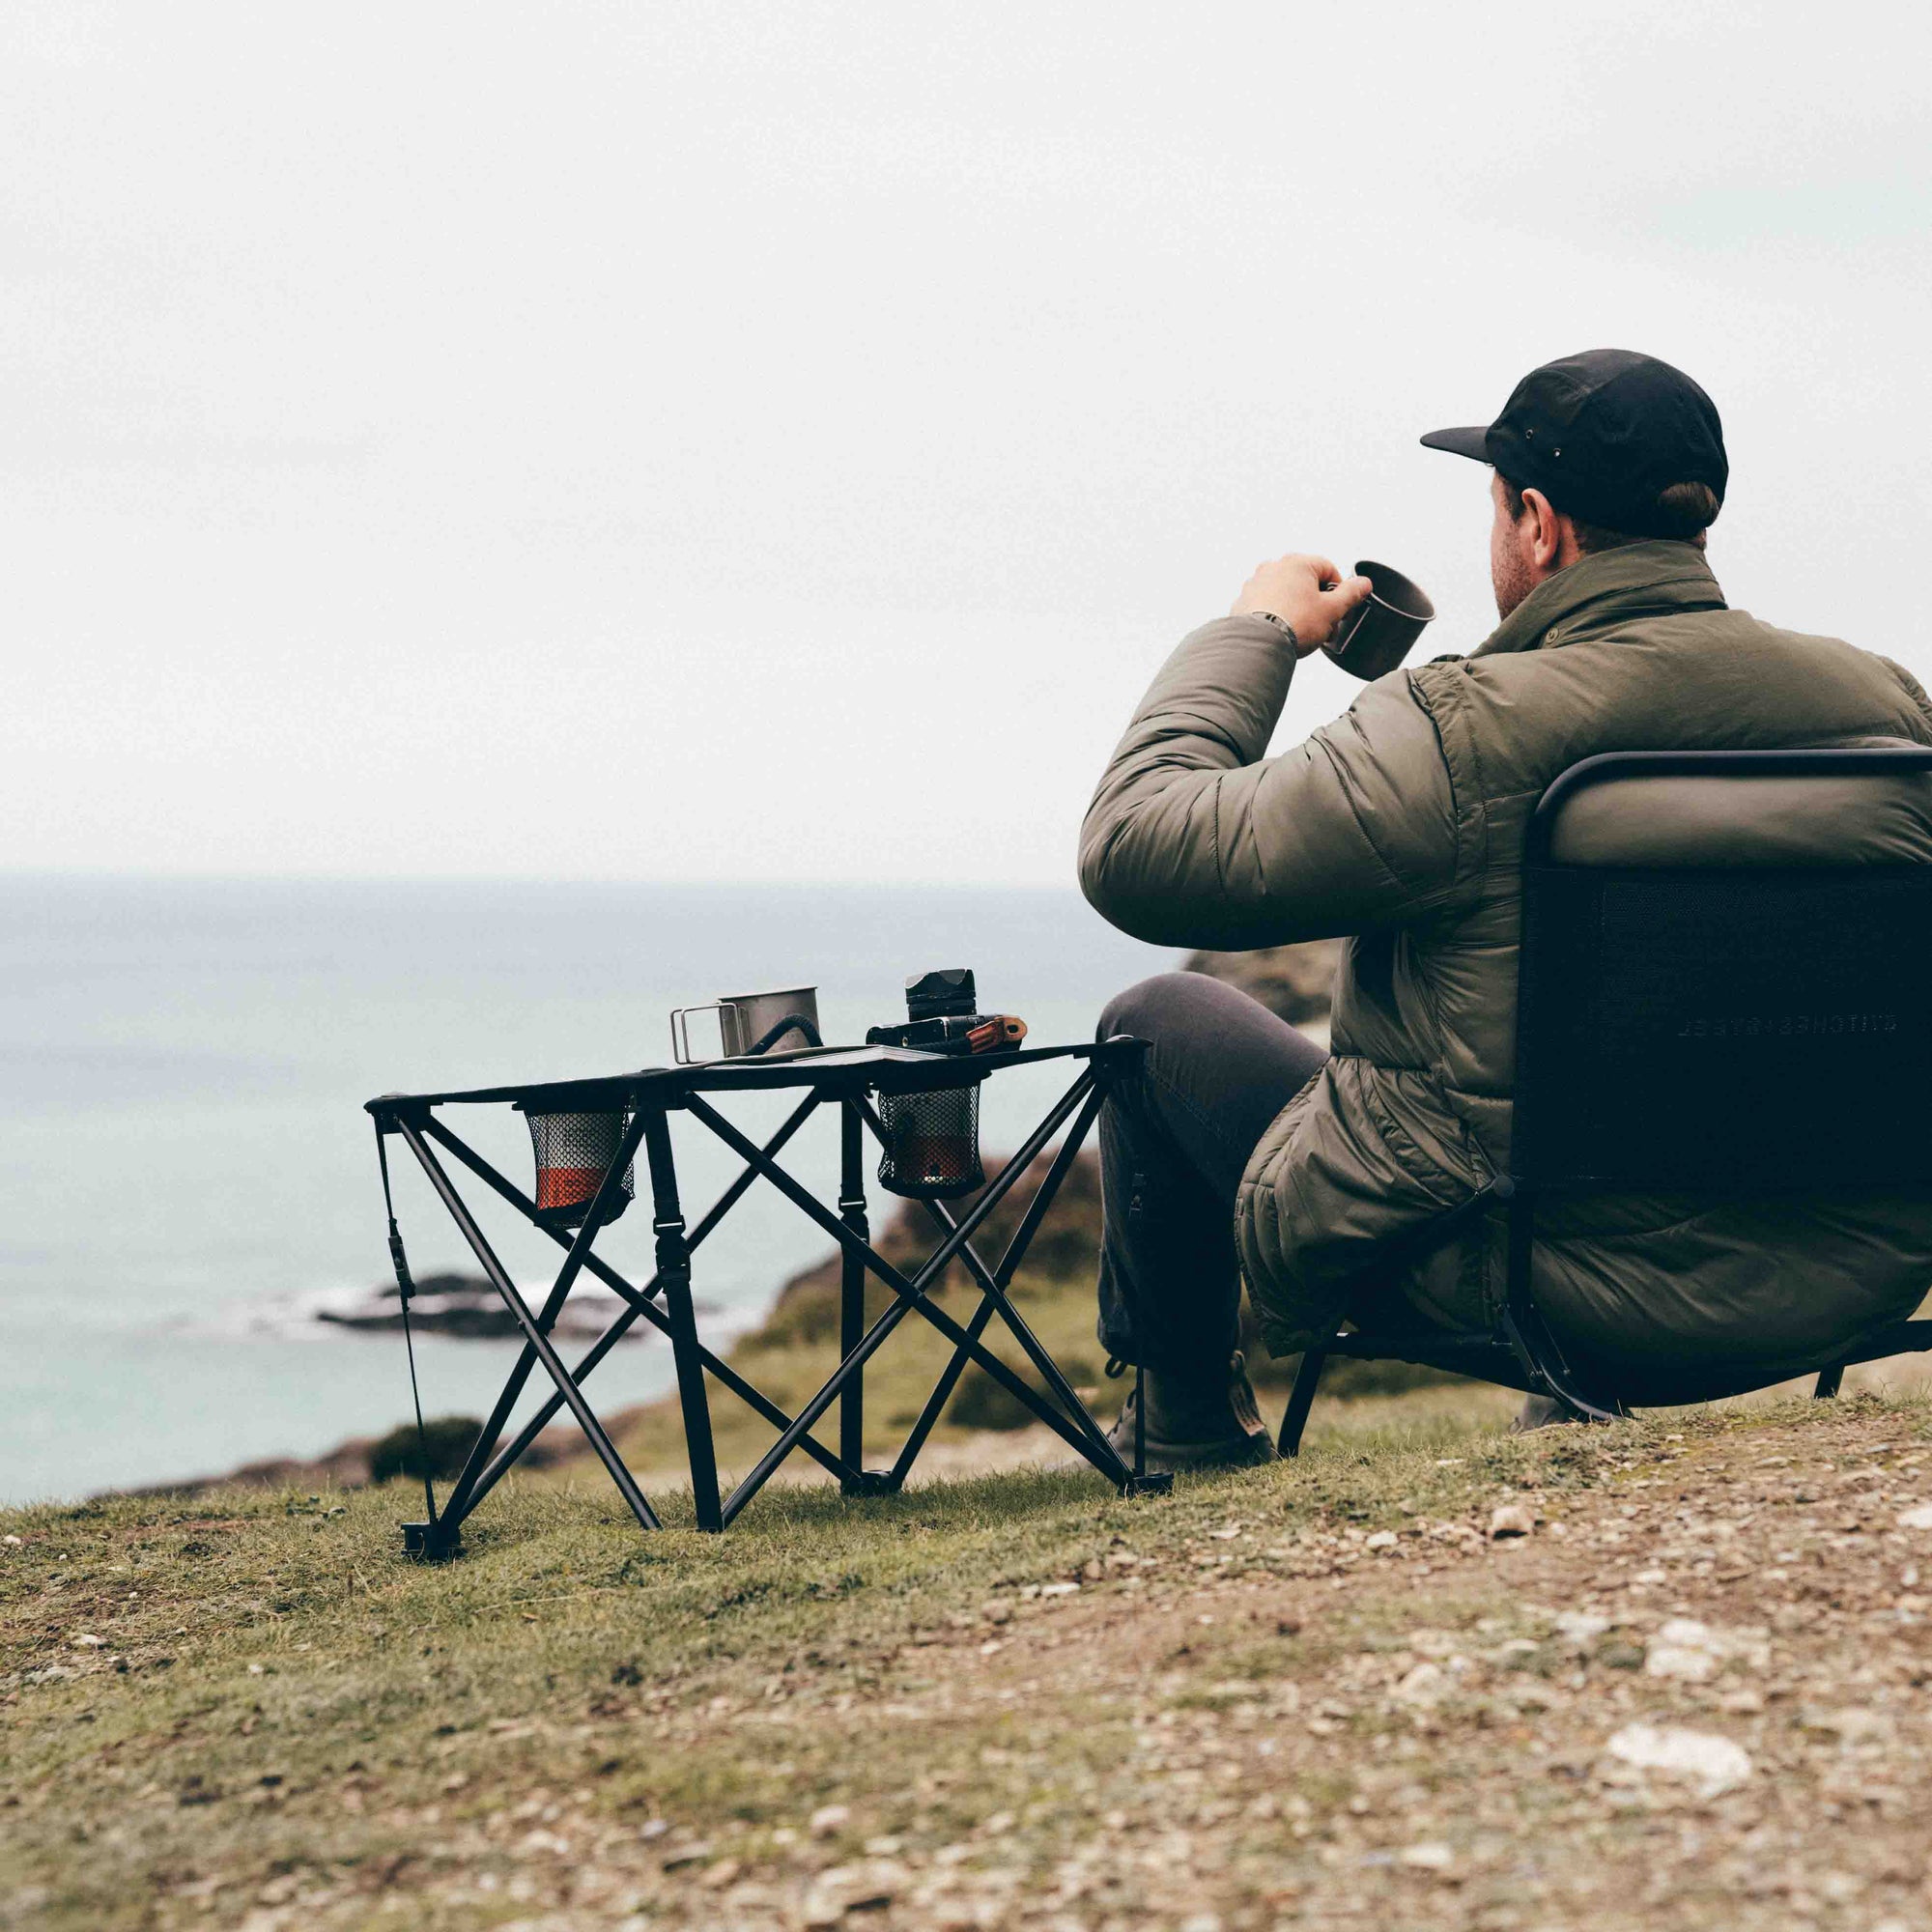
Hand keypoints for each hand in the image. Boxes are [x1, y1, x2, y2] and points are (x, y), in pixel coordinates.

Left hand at [1231, 554, 1372, 653]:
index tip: (1340, 608)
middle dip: (1319, 605)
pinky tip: (1283, 632)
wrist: (1259, 644)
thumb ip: (1351, 594)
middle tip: (1324, 626)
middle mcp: (1274, 568)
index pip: (1329, 570)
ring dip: (1299, 610)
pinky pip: (1269, 606)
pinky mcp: (1244, 601)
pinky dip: (1278, 615)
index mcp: (1297, 563)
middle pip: (1307, 583)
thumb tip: (1363, 583)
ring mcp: (1256, 583)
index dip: (1340, 591)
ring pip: (1287, 594)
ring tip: (1304, 632)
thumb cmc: (1293, 624)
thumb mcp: (1332, 609)